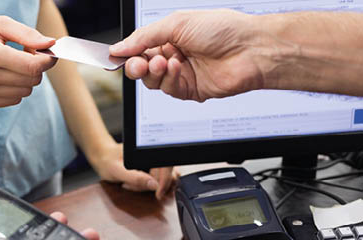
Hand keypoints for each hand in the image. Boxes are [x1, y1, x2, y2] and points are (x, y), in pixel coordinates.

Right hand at [0, 16, 56, 108]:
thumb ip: (27, 34)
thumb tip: (51, 44)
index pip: (33, 67)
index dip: (47, 61)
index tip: (48, 53)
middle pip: (31, 81)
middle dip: (35, 68)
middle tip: (24, 54)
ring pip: (24, 93)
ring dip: (24, 79)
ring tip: (10, 64)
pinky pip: (12, 100)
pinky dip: (13, 88)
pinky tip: (2, 75)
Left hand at [91, 142, 176, 199]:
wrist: (103, 158)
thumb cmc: (108, 160)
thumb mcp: (117, 170)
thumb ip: (136, 178)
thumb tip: (154, 185)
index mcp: (148, 150)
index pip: (167, 166)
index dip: (165, 181)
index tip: (158, 194)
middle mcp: (153, 155)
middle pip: (166, 175)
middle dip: (150, 185)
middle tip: (130, 184)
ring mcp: (153, 163)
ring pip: (161, 180)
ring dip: (146, 187)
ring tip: (129, 182)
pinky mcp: (150, 170)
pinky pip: (155, 183)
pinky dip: (144, 187)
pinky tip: (131, 183)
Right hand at [109, 9, 264, 101]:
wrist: (251, 50)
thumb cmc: (223, 29)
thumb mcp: (176, 23)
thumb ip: (144, 37)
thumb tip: (119, 47)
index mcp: (170, 37)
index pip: (139, 48)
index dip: (126, 53)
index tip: (113, 56)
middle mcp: (174, 55)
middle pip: (141, 67)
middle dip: (136, 66)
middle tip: (137, 63)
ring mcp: (182, 74)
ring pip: (152, 81)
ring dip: (154, 72)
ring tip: (165, 62)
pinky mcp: (190, 90)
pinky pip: (169, 90)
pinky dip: (169, 79)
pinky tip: (178, 68)